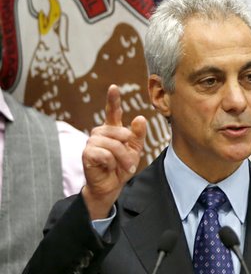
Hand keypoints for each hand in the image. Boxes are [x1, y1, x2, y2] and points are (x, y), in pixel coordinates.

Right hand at [82, 85, 146, 218]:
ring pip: (114, 145)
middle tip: (129, 163)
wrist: (111, 186)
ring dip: (121, 158)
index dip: (113, 99)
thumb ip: (138, 135)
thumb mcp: (135, 150)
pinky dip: (111, 163)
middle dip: (128, 150)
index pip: (112, 112)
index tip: (114, 87)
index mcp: (112, 130)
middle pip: (121, 133)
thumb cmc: (121, 167)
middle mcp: (100, 133)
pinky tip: (107, 168)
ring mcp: (91, 142)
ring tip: (120, 167)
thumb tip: (140, 118)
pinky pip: (105, 154)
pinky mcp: (87, 153)